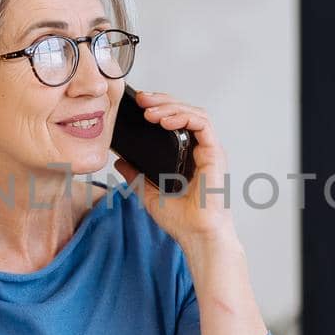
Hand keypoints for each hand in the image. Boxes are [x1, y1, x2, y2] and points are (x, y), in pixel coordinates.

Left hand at [113, 88, 235, 248]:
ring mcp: (209, 150)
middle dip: (162, 101)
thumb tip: (119, 161)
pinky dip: (184, 117)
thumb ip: (136, 175)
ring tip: (148, 110)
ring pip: (194, 113)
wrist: (197, 235)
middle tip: (140, 99)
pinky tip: (165, 121)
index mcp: (188, 155)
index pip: (176, 120)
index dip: (159, 108)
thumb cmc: (182, 220)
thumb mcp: (148, 193)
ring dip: (170, 107)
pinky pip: (202, 124)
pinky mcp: (215, 153)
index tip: (138, 105)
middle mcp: (200, 149)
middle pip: (185, 111)